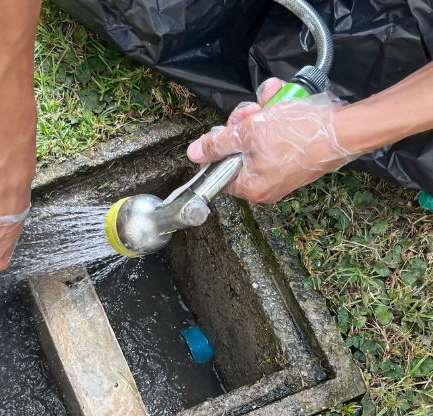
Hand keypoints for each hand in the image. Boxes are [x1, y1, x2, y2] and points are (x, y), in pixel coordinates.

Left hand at [187, 78, 358, 202]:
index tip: (223, 131)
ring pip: (258, 141)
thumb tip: (194, 153)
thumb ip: (218, 144)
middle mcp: (266, 186)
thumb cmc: (299, 134)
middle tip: (250, 112)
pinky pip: (277, 138)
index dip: (218, 148)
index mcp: (251, 188)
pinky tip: (281, 103)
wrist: (346, 130)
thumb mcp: (248, 133)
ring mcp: (282, 173)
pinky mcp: (296, 159)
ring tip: (271, 101)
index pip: (219, 173)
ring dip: (260, 117)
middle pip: (238, 154)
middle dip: (242, 126)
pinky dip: (277, 120)